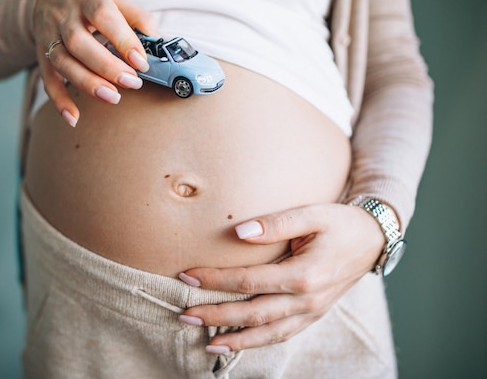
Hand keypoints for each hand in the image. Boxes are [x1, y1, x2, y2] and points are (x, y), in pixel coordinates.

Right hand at [32, 0, 156, 125]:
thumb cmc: (89, 0)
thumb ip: (137, 17)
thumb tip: (155, 39)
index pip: (103, 16)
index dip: (123, 39)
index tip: (141, 62)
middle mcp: (64, 16)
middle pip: (79, 43)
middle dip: (106, 66)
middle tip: (131, 83)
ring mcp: (49, 36)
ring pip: (63, 62)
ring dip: (87, 83)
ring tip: (113, 98)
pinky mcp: (42, 55)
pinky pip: (47, 80)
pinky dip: (59, 101)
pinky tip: (74, 118)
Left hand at [178, 203, 385, 353]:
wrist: (373, 240)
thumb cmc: (341, 224)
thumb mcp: (312, 214)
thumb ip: (276, 223)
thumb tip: (239, 232)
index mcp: (304, 274)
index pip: (249, 281)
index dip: (216, 280)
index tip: (188, 276)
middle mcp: (307, 300)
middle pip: (252, 314)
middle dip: (215, 315)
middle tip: (184, 314)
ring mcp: (311, 312)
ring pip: (267, 333)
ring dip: (235, 339)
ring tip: (206, 341)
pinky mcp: (313, 316)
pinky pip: (283, 335)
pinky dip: (258, 342)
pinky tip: (238, 343)